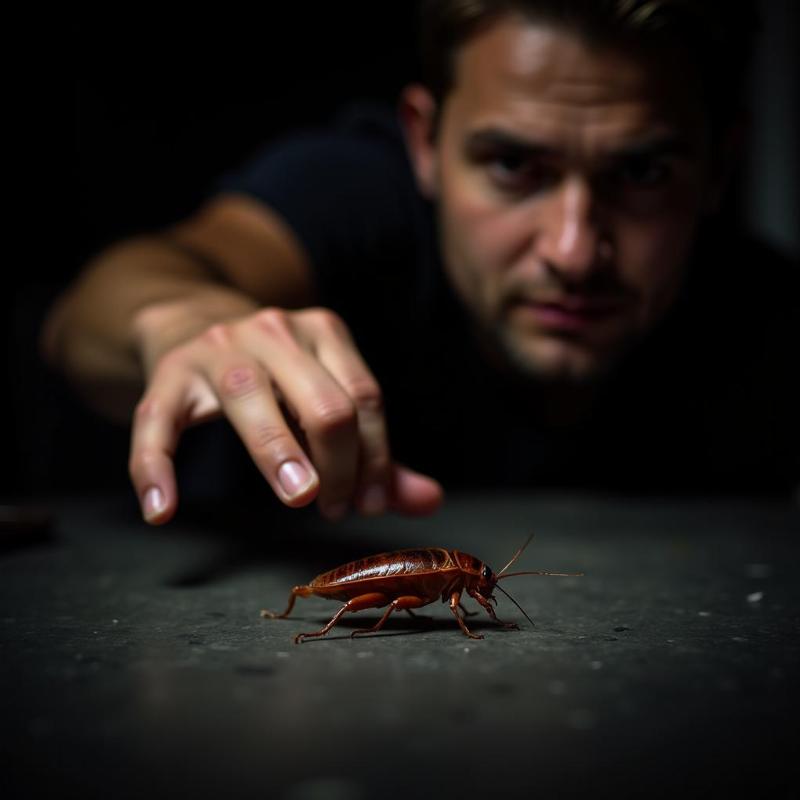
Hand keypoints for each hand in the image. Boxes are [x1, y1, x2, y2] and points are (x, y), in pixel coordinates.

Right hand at [128, 306, 442, 523]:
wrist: (194, 322)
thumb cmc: (277, 377)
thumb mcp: (326, 398)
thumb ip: (376, 452)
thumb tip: (431, 500)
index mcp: (323, 332)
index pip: (364, 399)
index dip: (375, 458)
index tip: (370, 504)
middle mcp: (274, 331)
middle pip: (322, 403)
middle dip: (338, 465)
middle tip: (333, 508)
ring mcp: (218, 349)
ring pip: (251, 400)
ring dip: (279, 457)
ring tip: (299, 500)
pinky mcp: (168, 374)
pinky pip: (159, 424)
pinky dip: (155, 468)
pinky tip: (163, 511)